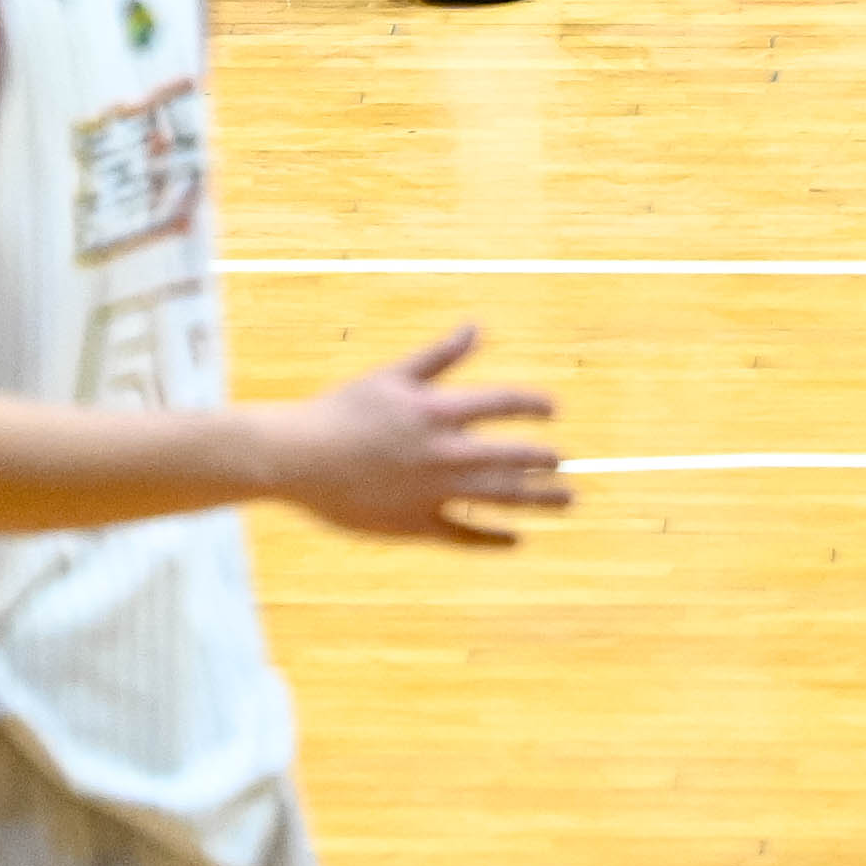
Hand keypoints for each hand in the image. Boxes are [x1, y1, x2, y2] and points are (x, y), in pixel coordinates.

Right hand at [257, 323, 571, 545]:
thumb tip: (476, 327)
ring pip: (499, 498)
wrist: (298, 457)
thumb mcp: (392, 375)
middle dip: (545, 460)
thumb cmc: (343, 410)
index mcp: (438, 411)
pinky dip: (493, 538)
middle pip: (512, 457)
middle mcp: (443, 453)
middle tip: (564, 463)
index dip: (534, 405)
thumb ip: (439, 356)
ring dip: (538, 500)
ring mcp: (432, 492)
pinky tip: (516, 539)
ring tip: (566, 501)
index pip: (504, 403)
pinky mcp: (415, 524)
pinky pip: (465, 535)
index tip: (553, 409)